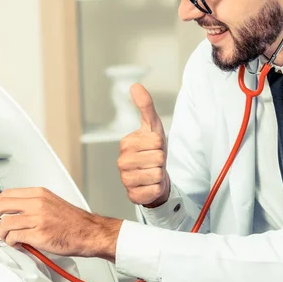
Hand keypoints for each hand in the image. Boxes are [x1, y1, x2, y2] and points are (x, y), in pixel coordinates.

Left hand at [0, 187, 122, 259]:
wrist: (90, 233)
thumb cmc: (73, 222)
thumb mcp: (51, 203)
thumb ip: (31, 204)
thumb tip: (10, 212)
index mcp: (39, 193)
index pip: (6, 194)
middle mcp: (37, 203)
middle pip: (0, 206)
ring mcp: (38, 218)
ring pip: (5, 224)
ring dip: (1, 234)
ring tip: (7, 238)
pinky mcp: (40, 235)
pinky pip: (14, 237)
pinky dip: (11, 242)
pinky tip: (18, 243)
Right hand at [118, 83, 169, 207]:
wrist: (154, 177)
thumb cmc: (152, 151)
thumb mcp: (152, 127)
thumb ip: (145, 106)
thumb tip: (135, 85)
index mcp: (125, 144)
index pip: (156, 141)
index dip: (161, 145)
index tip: (153, 148)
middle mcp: (122, 162)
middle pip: (158, 158)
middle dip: (161, 161)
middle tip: (154, 162)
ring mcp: (126, 180)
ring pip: (157, 174)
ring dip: (160, 174)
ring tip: (153, 172)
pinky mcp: (133, 196)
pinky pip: (155, 190)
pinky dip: (158, 188)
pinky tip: (151, 185)